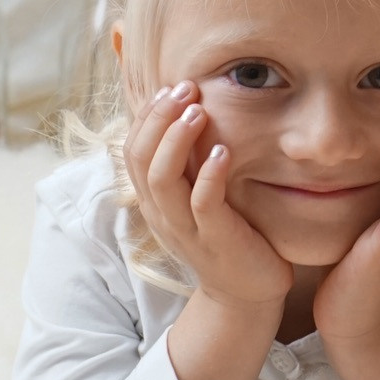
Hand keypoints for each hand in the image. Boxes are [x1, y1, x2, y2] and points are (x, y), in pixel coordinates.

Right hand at [124, 83, 292, 318]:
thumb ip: (189, 163)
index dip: (147, 116)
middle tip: (184, 89)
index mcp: (155, 200)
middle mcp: (162, 213)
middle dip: (158, 118)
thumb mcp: (198, 196)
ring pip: (163, 180)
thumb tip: (188, 111)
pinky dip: (210, 175)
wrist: (247, 292)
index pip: (132, 150)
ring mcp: (186, 228)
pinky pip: (203, 204)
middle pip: (141, 159)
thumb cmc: (227, 233)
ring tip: (197, 112)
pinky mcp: (216, 240)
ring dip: (177, 141)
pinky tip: (223, 151)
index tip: (171, 87)